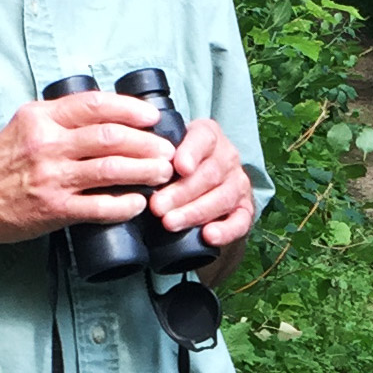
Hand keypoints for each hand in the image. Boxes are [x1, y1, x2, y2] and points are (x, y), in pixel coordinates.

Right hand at [0, 89, 171, 251]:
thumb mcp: (21, 128)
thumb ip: (56, 120)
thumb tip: (103, 116)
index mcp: (40, 118)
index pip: (95, 104)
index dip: (131, 109)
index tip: (152, 116)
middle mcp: (46, 144)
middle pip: (111, 136)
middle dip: (148, 142)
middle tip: (167, 150)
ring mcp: (50, 177)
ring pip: (111, 169)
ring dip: (145, 171)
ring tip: (163, 173)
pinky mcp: (53, 209)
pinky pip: (99, 207)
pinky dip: (125, 205)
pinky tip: (138, 203)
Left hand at [149, 117, 255, 246]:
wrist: (201, 186)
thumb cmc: (174, 166)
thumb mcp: (165, 149)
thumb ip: (152, 148)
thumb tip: (127, 157)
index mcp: (208, 135)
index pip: (203, 139)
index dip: (191, 153)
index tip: (177, 167)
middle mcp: (228, 157)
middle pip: (210, 174)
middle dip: (181, 192)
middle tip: (156, 207)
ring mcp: (239, 184)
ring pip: (223, 198)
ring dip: (195, 212)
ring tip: (170, 223)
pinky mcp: (245, 209)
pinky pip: (241, 221)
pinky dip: (226, 230)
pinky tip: (208, 236)